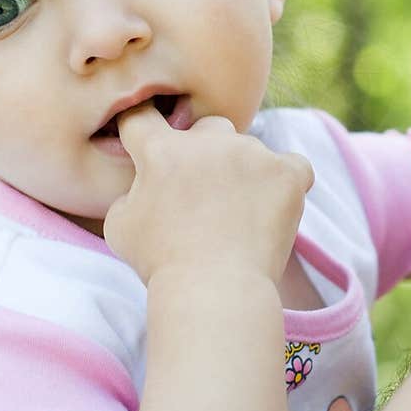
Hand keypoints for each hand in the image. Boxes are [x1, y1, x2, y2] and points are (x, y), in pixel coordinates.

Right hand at [103, 102, 313, 285]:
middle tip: (202, 194)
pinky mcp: (288, 173)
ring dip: (241, 172)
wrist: (215, 292)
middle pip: (206, 128)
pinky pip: (292, 166)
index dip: (140, 134)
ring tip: (236, 215)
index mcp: (162, 149)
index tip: (145, 148)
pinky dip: (284, 183)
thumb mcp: (118, 226)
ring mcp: (252, 153)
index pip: (142, 119)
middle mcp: (209, 141)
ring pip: (247, 150)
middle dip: (202, 153)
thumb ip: (130, 192)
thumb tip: (144, 184)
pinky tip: (271, 207)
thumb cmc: (161, 263)